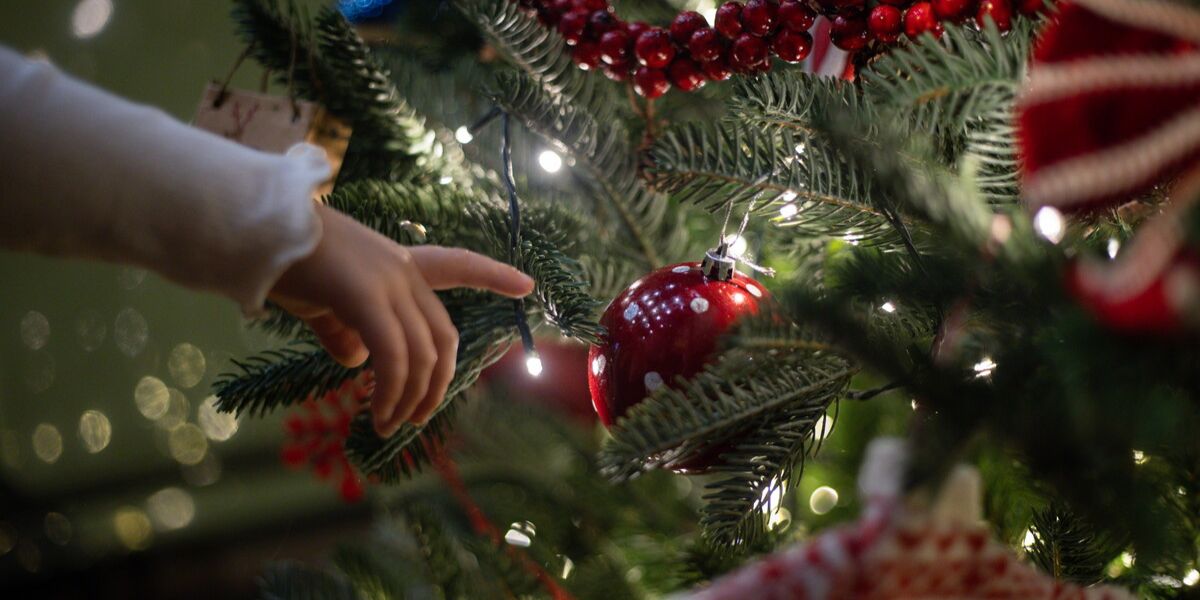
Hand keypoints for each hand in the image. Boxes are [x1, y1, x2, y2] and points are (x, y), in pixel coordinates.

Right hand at [269, 204, 534, 436]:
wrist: (252, 227)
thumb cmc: (280, 259)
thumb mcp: (320, 298)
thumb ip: (343, 329)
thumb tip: (359, 361)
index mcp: (397, 263)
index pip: (456, 265)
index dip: (492, 275)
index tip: (527, 285)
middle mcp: (401, 270)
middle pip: (442, 337)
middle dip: (437, 384)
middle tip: (414, 419)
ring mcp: (386, 282)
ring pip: (421, 354)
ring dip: (409, 398)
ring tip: (386, 425)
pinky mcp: (363, 296)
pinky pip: (392, 356)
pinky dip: (390, 390)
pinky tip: (377, 413)